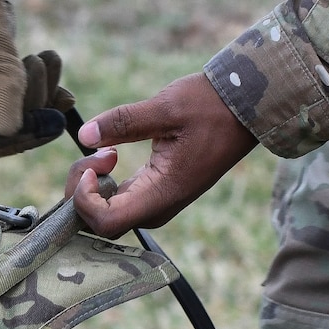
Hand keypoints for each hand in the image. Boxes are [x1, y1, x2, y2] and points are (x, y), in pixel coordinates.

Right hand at [0, 0, 68, 161]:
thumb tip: (16, 134)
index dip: (14, 141)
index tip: (46, 125)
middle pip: (2, 129)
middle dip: (33, 106)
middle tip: (44, 76)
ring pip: (18, 109)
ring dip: (42, 89)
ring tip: (45, 58)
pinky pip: (24, 90)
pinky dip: (43, 80)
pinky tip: (51, 62)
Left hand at [67, 73, 256, 234]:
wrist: (244, 107)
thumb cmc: (211, 105)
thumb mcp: (167, 107)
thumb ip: (123, 122)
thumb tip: (84, 134)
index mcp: (163, 194)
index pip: (106, 223)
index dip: (86, 202)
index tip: (94, 166)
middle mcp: (157, 207)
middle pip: (100, 223)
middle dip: (84, 193)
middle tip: (99, 155)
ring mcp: (155, 202)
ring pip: (106, 213)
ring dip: (93, 187)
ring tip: (108, 152)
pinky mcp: (153, 191)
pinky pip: (117, 201)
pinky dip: (104, 182)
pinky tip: (111, 155)